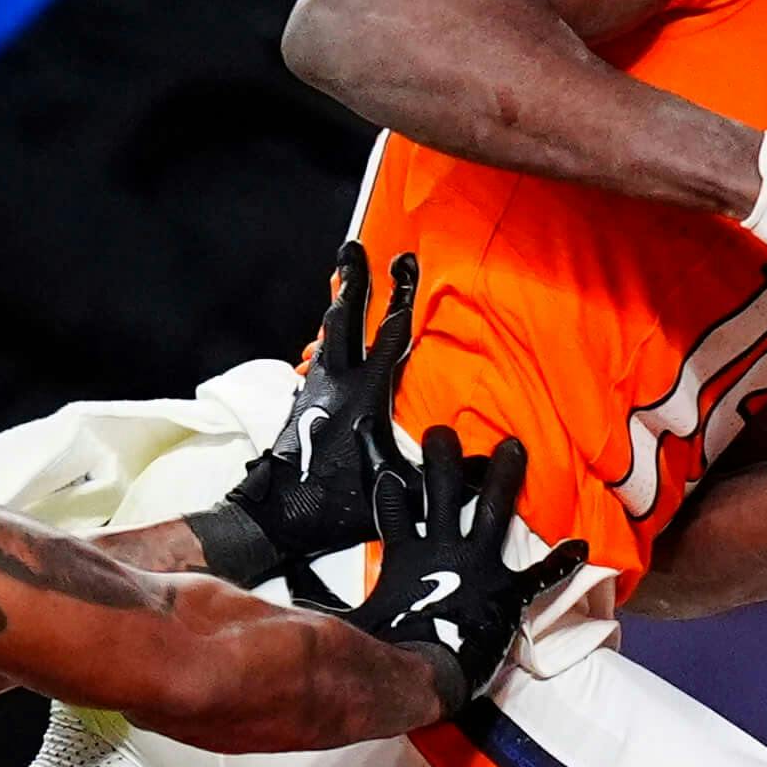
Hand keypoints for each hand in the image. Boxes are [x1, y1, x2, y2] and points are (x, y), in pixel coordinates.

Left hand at [195, 245, 418, 588]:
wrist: (278, 518)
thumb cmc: (339, 503)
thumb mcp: (402, 492)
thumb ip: (445, 478)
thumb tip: (489, 471)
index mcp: (365, 395)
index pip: (389, 333)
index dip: (400, 296)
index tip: (405, 263)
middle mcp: (336, 383)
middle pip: (346, 318)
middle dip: (354, 281)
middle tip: (353, 248)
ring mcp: (313, 391)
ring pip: (326, 336)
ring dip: (336, 306)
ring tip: (340, 281)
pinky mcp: (299, 404)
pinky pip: (315, 361)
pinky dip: (323, 344)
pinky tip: (325, 344)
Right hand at [345, 428, 586, 708]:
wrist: (422, 674)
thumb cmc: (385, 652)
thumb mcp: (348, 621)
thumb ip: (323, 603)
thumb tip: (287, 597)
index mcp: (405, 555)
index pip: (393, 506)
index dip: (389, 483)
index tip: (387, 462)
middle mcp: (443, 549)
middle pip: (444, 488)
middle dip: (443, 455)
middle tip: (444, 432)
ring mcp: (477, 565)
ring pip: (493, 508)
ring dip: (503, 476)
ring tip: (513, 447)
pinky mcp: (506, 590)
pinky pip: (540, 573)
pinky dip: (562, 560)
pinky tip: (583, 547)